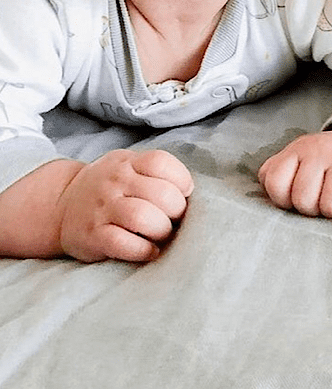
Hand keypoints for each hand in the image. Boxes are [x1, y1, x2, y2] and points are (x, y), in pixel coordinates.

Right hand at [57, 149, 193, 262]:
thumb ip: (155, 173)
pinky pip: (123, 244)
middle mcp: (114, 182)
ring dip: (162, 229)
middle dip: (177, 210)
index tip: (184, 194)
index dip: (181, 179)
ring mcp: (102, 209)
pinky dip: (143, 250)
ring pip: (143, 217)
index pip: (161, 163)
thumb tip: (189, 195)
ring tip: (163, 234)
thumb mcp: (128, 167)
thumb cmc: (109, 188)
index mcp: (128, 162)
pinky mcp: (93, 236)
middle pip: (160, 193)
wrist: (61, 206)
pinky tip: (151, 251)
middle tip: (175, 219)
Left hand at [258, 119, 331, 218]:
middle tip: (324, 198)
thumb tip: (269, 197)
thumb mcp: (298, 161)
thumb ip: (275, 175)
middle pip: (304, 200)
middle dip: (314, 208)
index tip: (300, 194)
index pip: (275, 183)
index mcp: (299, 149)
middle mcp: (322, 148)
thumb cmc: (327, 165)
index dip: (285, 199)